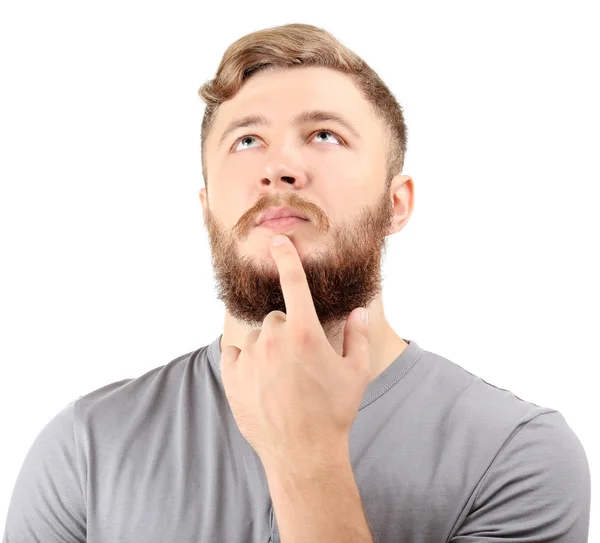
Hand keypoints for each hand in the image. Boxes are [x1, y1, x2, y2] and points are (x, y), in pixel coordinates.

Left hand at [220, 234, 370, 472]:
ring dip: (267, 348)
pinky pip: (235, 353)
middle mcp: (274, 339)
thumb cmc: (333, 412)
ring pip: (257, 337)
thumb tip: (358, 311)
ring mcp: (249, 357)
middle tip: (299, 363)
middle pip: (277, 318)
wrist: (302, 453)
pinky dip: (246, 360)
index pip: (294, 282)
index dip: (286, 257)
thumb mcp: (356, 373)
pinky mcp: (231, 376)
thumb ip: (358, 336)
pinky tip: (261, 381)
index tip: (277, 241)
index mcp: (305, 332)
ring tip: (281, 379)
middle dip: (288, 332)